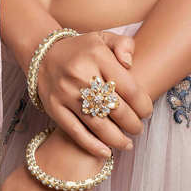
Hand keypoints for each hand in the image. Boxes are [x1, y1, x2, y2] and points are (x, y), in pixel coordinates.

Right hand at [36, 30, 152, 159]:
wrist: (43, 55)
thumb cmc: (81, 49)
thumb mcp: (103, 37)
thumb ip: (123, 45)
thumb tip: (130, 64)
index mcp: (97, 55)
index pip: (129, 88)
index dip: (143, 105)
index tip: (146, 111)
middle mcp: (81, 74)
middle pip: (116, 109)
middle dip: (133, 124)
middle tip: (138, 127)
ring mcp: (66, 93)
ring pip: (98, 125)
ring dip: (117, 139)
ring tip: (128, 143)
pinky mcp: (54, 108)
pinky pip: (75, 132)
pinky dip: (92, 146)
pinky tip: (106, 152)